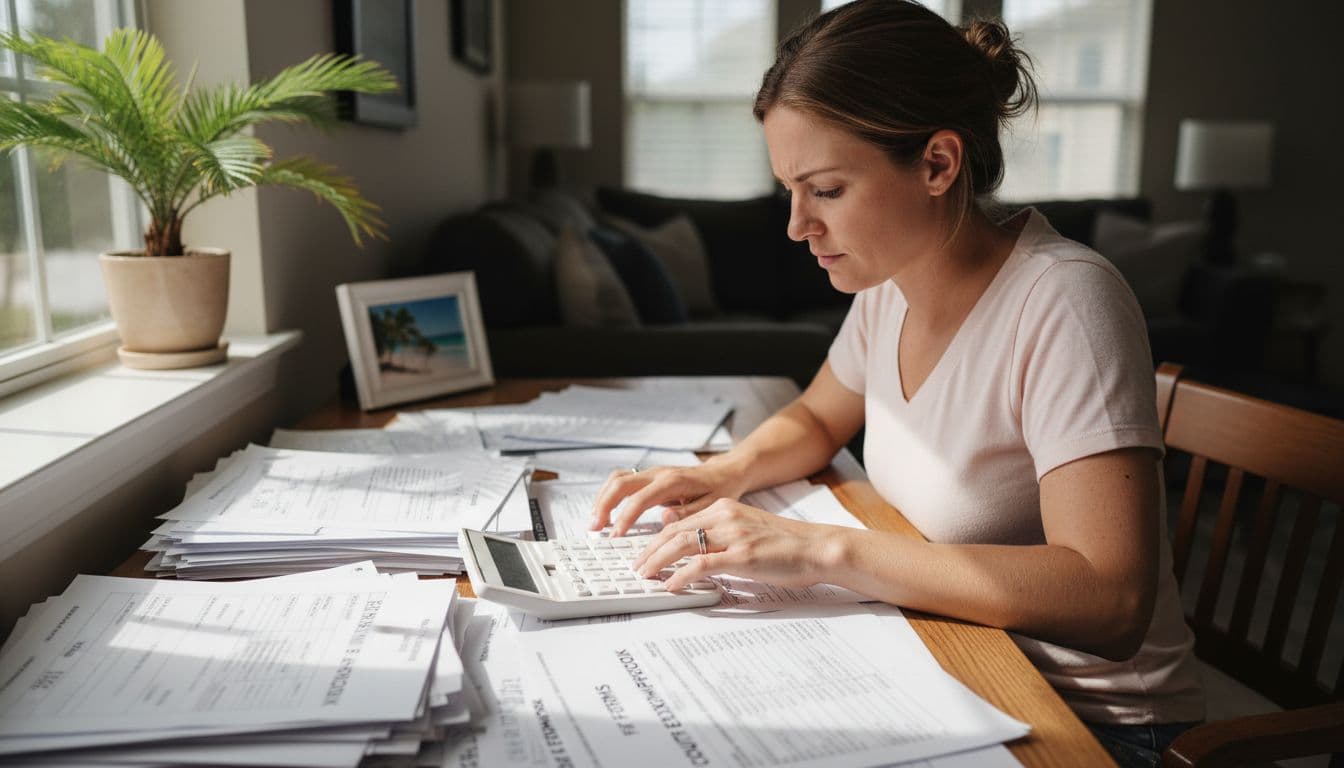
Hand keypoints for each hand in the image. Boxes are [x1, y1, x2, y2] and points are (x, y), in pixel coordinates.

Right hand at [589, 458, 748, 536]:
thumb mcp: (712, 504)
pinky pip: (622, 481)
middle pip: (620, 483)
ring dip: (602, 499)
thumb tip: (665, 519)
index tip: (615, 536)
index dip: (625, 518)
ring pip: (617, 479)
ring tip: (595, 522)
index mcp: (672, 481)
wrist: (725, 472)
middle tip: (594, 528)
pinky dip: (609, 495)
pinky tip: (605, 512)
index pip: (639, 499)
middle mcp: (658, 473)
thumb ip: (688, 512)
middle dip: (603, 505)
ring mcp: (652, 472)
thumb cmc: (720, 490)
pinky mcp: (649, 477)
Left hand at [630, 499, 843, 591]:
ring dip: (658, 562)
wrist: (817, 549)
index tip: (644, 554)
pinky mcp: (742, 556)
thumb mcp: (748, 532)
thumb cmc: (787, 546)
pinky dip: (682, 576)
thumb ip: (722, 537)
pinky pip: (701, 564)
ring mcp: (733, 535)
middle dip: (649, 551)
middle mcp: (725, 516)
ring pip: (681, 544)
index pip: (680, 523)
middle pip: (674, 532)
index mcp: (725, 508)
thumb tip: (697, 554)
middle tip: (636, 567)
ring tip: (645, 576)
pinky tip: (672, 586)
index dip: (657, 540)